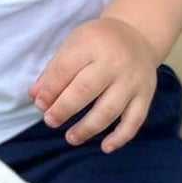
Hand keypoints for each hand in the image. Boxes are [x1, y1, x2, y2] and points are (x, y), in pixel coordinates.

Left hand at [29, 16, 157, 152]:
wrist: (138, 34)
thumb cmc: (98, 42)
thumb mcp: (74, 45)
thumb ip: (54, 70)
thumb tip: (36, 96)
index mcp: (92, 45)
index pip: (65, 69)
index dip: (50, 90)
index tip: (40, 104)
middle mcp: (114, 63)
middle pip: (85, 90)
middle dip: (64, 109)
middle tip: (51, 121)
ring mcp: (132, 81)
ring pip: (109, 110)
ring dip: (87, 128)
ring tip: (71, 137)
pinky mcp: (145, 95)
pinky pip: (135, 120)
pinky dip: (121, 137)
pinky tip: (105, 147)